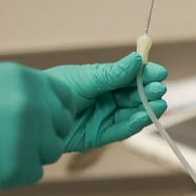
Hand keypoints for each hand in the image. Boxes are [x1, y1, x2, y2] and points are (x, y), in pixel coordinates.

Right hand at [0, 62, 75, 195]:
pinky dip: (15, 173)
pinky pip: (33, 173)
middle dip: (42, 135)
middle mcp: (32, 104)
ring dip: (29, 155)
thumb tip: (43, 107)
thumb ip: (17, 94)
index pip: (63, 99)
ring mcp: (28, 137)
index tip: (38, 120)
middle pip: (60, 127)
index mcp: (23, 79)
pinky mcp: (20, 167)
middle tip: (9, 139)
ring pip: (49, 152)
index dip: (52, 112)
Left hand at [46, 52, 167, 151]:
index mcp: (104, 80)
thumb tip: (137, 60)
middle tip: (159, 89)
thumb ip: (113, 73)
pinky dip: (134, 124)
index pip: (131, 77)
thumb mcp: (87, 78)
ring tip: (159, 104)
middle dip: (149, 93)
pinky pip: (121, 130)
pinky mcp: (101, 136)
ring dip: (147, 109)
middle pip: (135, 96)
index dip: (146, 74)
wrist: (35, 114)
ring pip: (132, 113)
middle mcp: (107, 98)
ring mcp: (105, 117)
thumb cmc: (55, 89)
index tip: (160, 72)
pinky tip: (143, 117)